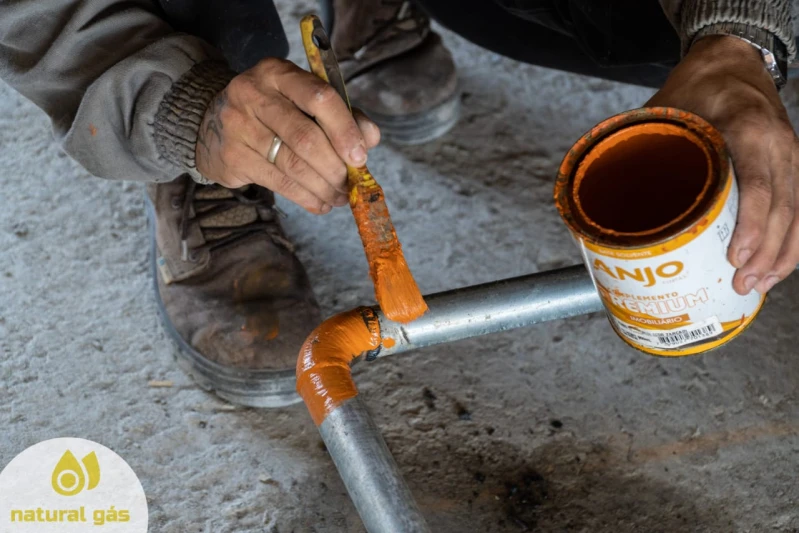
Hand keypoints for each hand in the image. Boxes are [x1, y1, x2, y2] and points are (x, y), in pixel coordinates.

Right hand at [195, 57, 380, 213]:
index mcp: (278, 73)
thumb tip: (371, 138)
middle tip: (350, 184)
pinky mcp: (233, 157)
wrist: (210, 122)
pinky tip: (320, 203)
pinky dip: (306, 198)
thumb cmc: (271, 112)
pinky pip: (279, 183)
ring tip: (339, 197)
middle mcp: (254, 94)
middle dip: (335, 167)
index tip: (360, 156)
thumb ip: (342, 115)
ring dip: (323, 187)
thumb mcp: (303, 101)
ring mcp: (239, 126)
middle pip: (306, 137)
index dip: (345, 130)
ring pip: (293, 165)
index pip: (319, 97)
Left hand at [647, 36, 797, 294]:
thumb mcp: (663, 111)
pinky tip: (775, 268)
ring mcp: (791, 155)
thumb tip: (593, 200)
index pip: (759, 185)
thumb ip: (635, 150)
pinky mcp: (793, 165)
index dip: (752, 226)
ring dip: (780, 255)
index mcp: (747, 128)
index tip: (735, 257)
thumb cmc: (695, 87)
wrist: (732, 60)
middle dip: (764, 253)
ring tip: (756, 286)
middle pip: (784, 208)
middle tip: (740, 284)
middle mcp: (778, 143)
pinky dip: (791, 241)